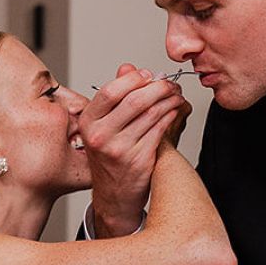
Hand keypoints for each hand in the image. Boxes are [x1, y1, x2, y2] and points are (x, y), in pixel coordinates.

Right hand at [78, 64, 187, 236]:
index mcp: (89, 122)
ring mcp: (120, 150)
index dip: (134, 79)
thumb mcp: (103, 125)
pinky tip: (175, 110)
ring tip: (176, 94)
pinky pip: (161, 129)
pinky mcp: (140, 160)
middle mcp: (101, 136)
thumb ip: (115, 95)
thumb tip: (128, 69)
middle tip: (169, 83)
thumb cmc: (109, 157)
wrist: (114, 195)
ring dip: (169, 99)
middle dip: (158, 87)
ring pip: (152, 114)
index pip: (111, 91)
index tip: (148, 75)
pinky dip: (172, 115)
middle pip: (135, 100)